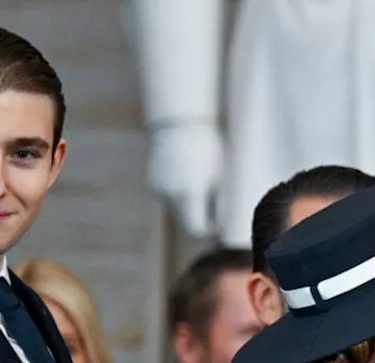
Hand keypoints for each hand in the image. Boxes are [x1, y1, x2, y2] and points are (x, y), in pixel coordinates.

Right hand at [147, 122, 222, 236]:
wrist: (179, 122)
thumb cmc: (207, 147)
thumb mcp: (220, 176)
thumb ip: (220, 203)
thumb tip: (222, 224)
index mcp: (189, 194)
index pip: (197, 228)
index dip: (211, 228)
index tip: (221, 220)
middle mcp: (169, 195)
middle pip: (186, 222)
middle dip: (201, 217)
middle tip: (215, 203)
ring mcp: (158, 189)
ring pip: (177, 210)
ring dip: (189, 204)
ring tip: (200, 181)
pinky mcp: (152, 183)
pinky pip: (169, 197)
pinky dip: (178, 193)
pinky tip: (185, 175)